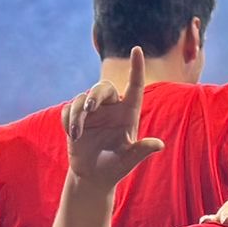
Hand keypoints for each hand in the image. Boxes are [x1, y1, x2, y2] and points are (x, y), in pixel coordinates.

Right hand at [61, 47, 164, 189]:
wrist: (93, 176)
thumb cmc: (115, 167)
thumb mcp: (129, 160)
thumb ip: (141, 150)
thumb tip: (159, 145)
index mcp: (128, 114)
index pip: (134, 87)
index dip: (136, 68)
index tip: (137, 49)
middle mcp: (111, 109)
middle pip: (103, 88)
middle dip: (94, 94)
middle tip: (88, 108)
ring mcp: (92, 113)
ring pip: (81, 99)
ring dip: (77, 115)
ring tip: (76, 133)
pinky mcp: (76, 118)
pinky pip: (68, 110)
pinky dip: (68, 120)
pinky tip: (72, 135)